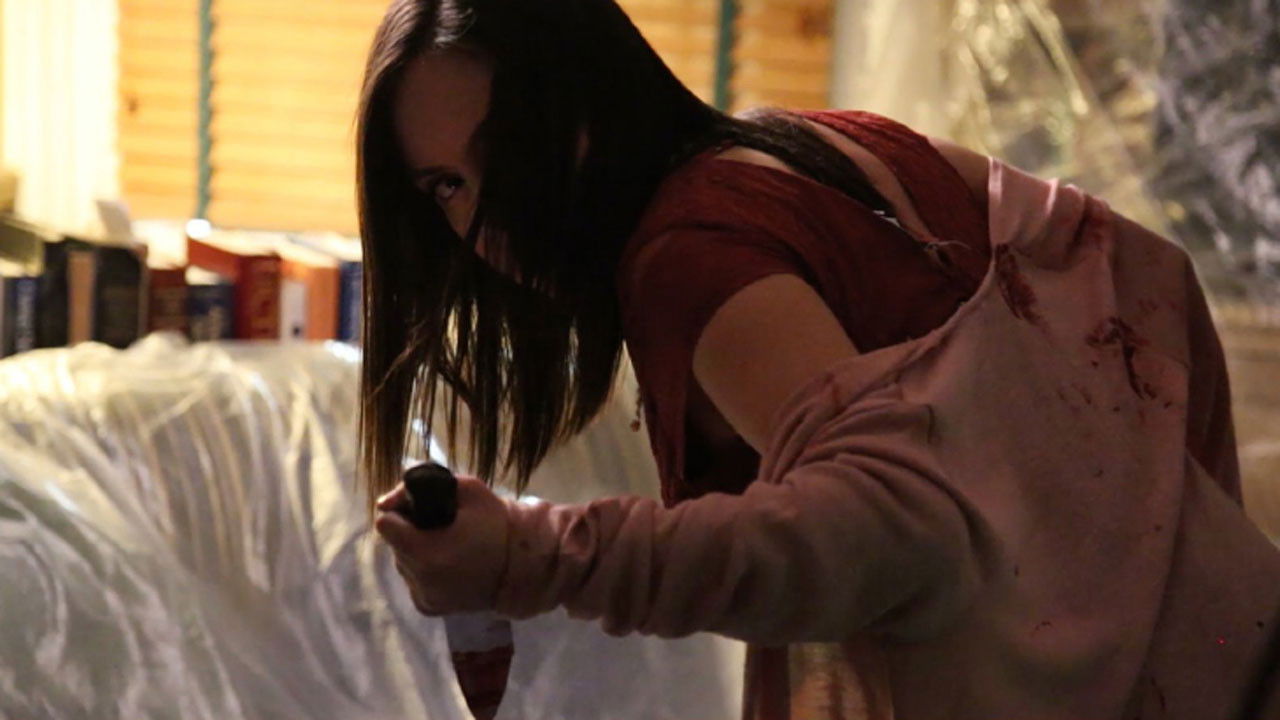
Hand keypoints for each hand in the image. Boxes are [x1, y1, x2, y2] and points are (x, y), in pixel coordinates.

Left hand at [375, 476, 511, 615]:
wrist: (521, 566)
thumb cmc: (495, 523)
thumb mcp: (468, 490)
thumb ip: (423, 486)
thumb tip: (384, 502)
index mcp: (425, 551)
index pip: (385, 524)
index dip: (401, 511)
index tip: (420, 510)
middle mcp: (419, 579)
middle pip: (394, 544)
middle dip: (410, 532)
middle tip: (440, 528)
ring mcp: (423, 597)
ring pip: (402, 563)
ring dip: (416, 552)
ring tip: (447, 546)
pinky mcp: (428, 608)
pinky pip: (413, 581)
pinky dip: (424, 571)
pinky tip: (448, 565)